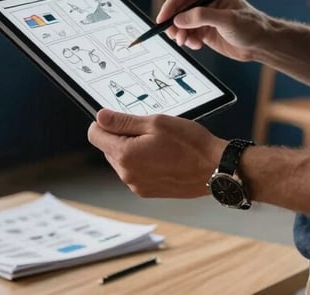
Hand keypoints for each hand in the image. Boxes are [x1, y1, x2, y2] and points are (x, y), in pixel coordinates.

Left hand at [88, 109, 225, 197]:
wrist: (214, 168)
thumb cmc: (189, 143)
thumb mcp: (157, 122)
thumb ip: (124, 121)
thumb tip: (100, 117)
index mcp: (125, 155)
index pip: (95, 135)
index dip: (105, 122)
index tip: (122, 117)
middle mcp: (127, 174)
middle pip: (108, 148)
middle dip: (122, 135)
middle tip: (150, 129)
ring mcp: (136, 185)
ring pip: (122, 160)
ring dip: (133, 148)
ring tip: (160, 143)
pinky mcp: (147, 191)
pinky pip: (135, 171)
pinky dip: (143, 161)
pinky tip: (163, 155)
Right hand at [156, 0, 269, 61]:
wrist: (260, 43)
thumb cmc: (251, 25)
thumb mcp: (227, 20)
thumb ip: (202, 17)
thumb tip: (179, 19)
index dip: (170, 4)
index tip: (164, 19)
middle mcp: (204, 0)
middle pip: (177, 8)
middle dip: (173, 22)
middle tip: (174, 35)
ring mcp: (202, 16)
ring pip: (179, 22)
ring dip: (179, 33)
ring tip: (188, 42)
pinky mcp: (202, 30)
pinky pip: (186, 34)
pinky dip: (187, 40)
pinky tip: (197, 45)